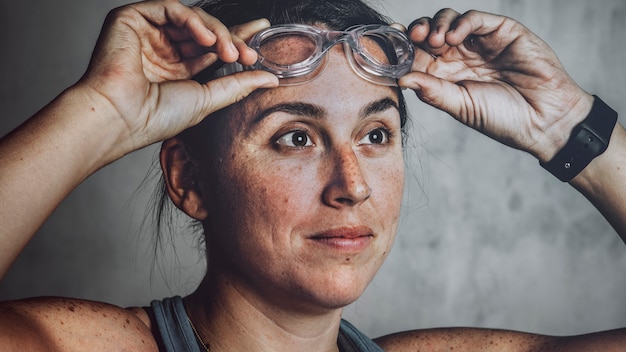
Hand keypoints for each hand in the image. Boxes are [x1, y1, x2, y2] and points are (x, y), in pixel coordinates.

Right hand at [78, 0, 277, 154]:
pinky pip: (171, 8)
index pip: (212, 46)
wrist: (120, 118)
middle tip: (249, 54)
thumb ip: (237, 85)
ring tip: (230, 53)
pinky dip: (193, 21)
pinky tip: (209, 39)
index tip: (261, 33)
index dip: (237, 38)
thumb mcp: (207, 99)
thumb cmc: (155, 116)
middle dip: (232, 39)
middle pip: (206, 30)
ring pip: (192, 18)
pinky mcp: (132, 18)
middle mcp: (163, 48)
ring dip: (217, 32)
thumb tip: (271, 79)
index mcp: (177, 67)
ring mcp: (148, 32)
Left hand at [399, 9, 592, 162]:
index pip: (418, 55)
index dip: (402, 48)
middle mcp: (460, 56)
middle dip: (416, 32)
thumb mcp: (461, 107)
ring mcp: (481, 42)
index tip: (386, 44)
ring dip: (437, 25)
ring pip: (450, 21)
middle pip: (429, 33)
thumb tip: (401, 78)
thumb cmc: (504, 119)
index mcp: (446, 75)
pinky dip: (461, 22)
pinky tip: (453, 37)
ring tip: (435, 41)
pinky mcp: (503, 31)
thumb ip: (433, 91)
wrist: (544, 120)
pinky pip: (476, 19)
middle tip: (411, 37)